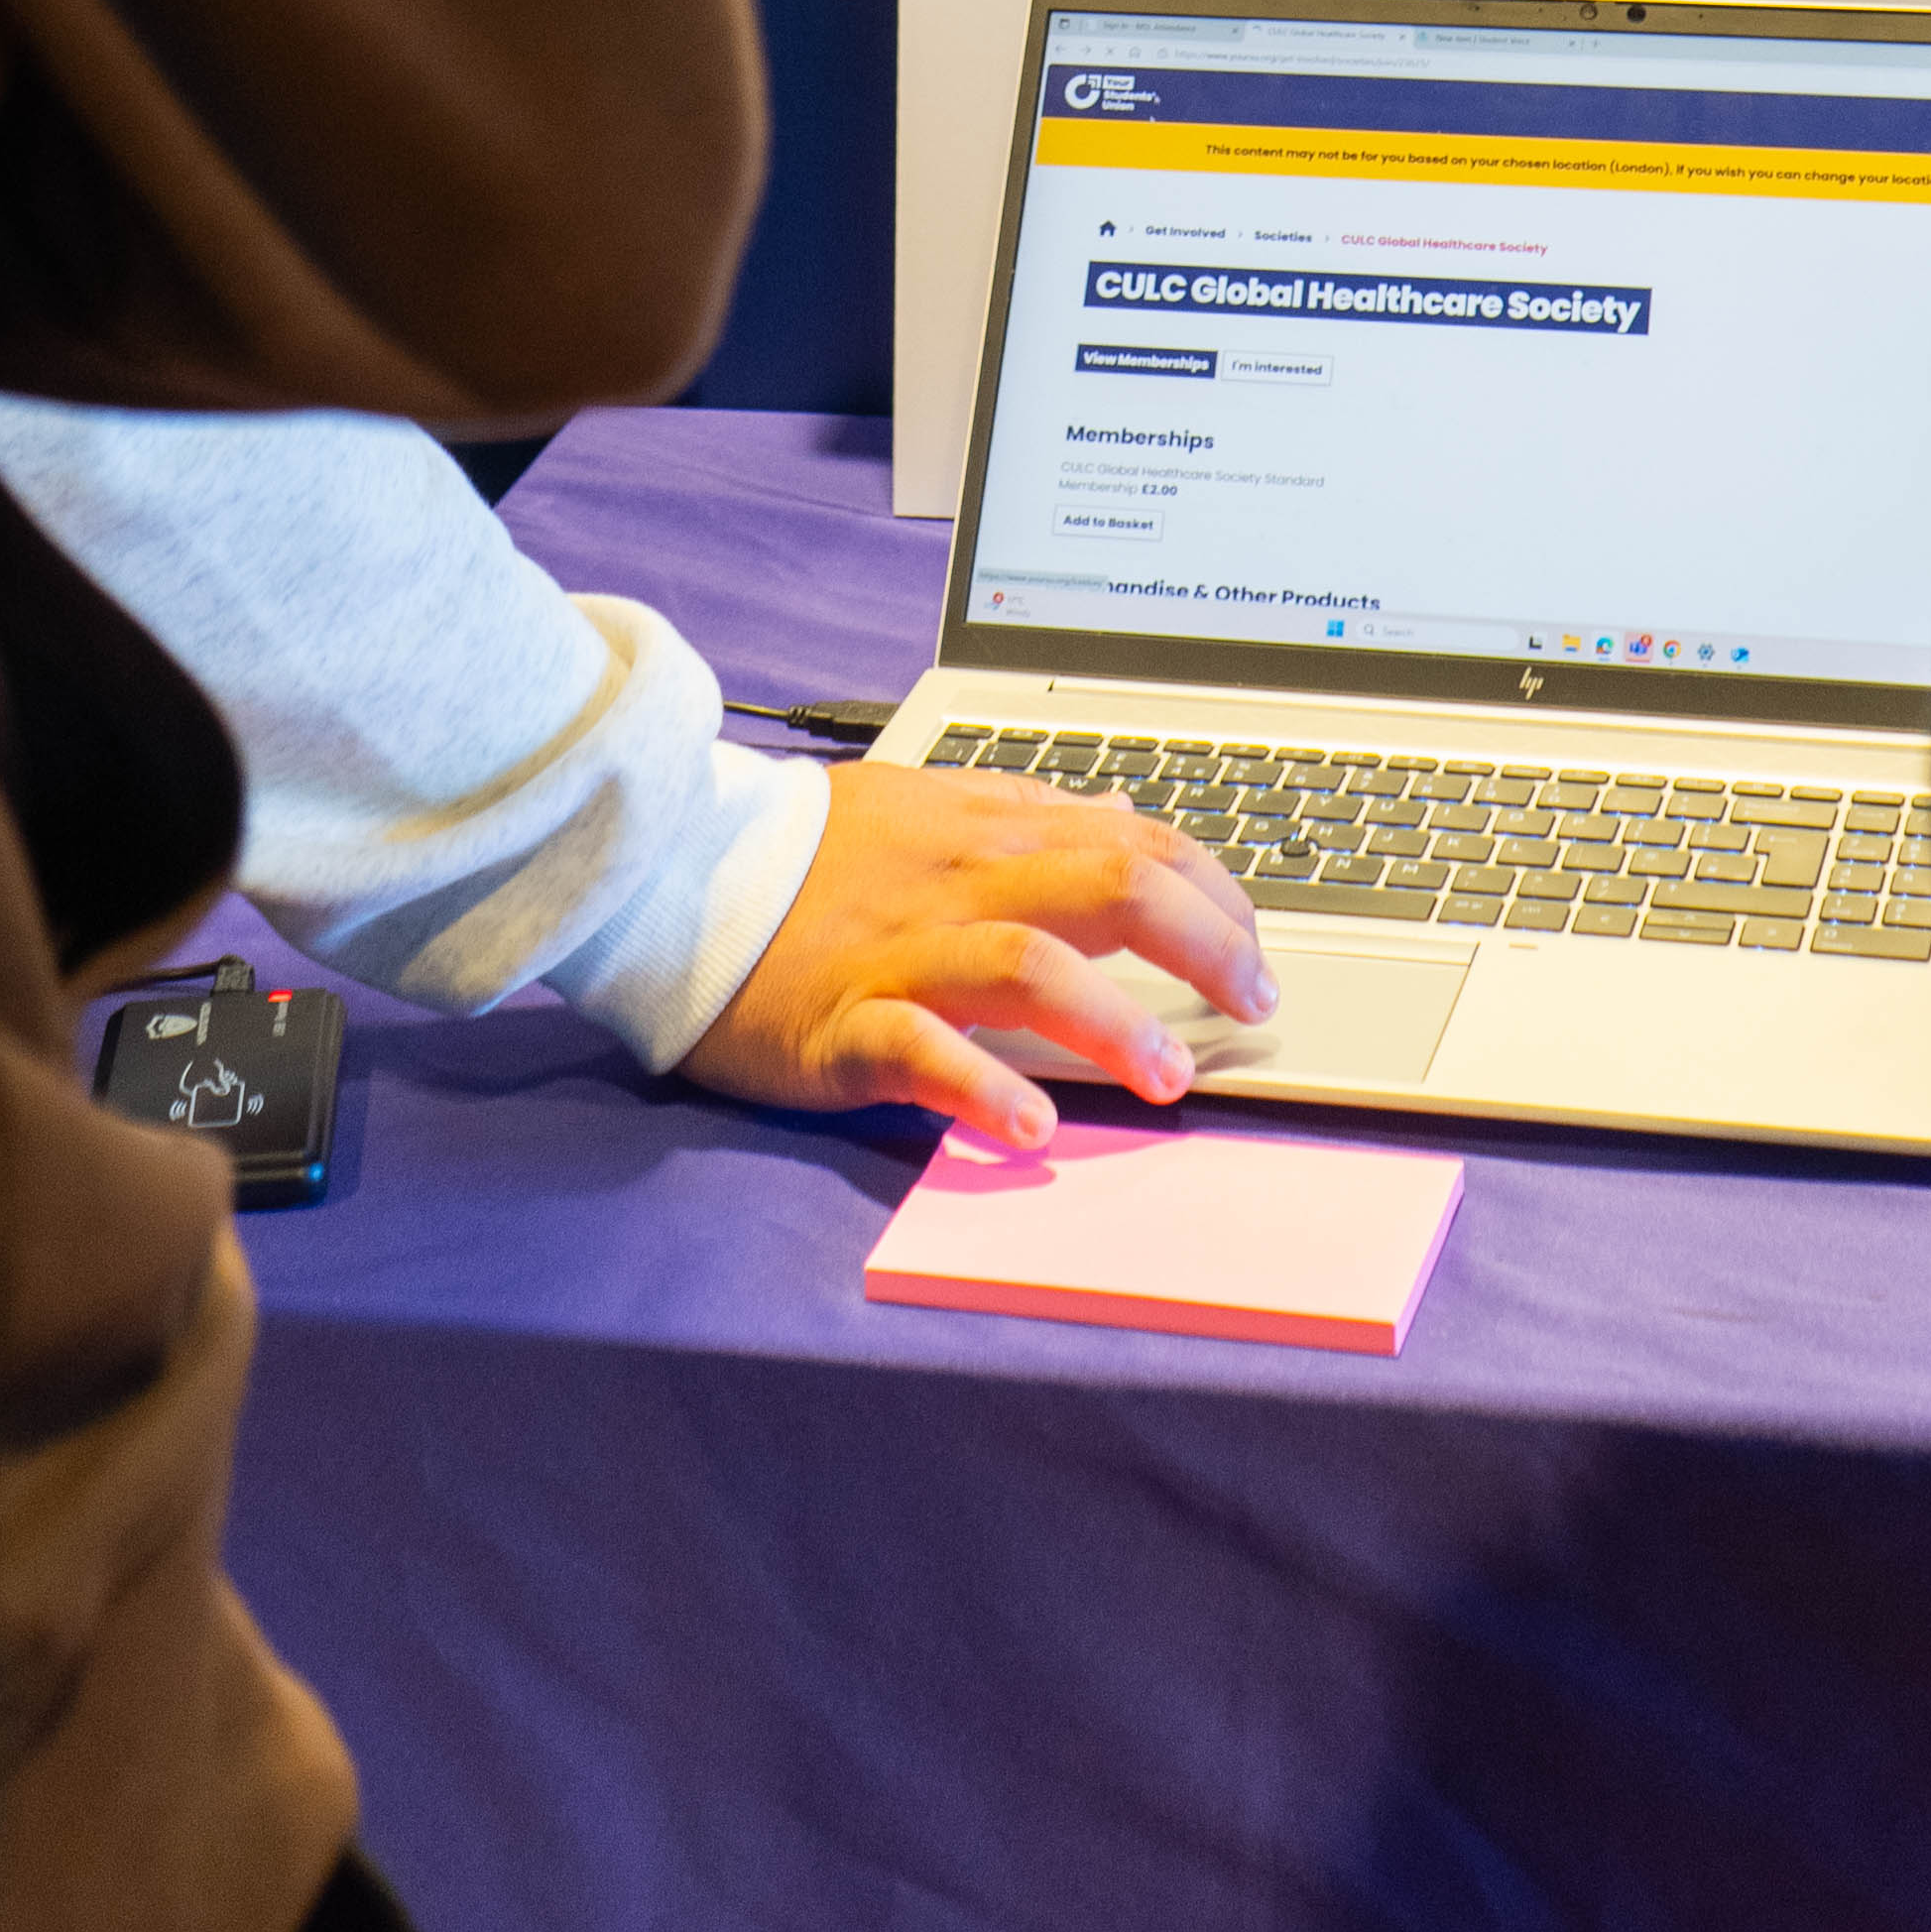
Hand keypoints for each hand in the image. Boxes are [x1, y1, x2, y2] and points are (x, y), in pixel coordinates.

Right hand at [680, 762, 1278, 1152]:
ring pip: (1030, 962)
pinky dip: (982, 1087)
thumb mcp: (929, 802)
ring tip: (1168, 1080)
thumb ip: (1030, 814)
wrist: (671, 870)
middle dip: (1205, 945)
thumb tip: (1128, 814)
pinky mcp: (842, 1022)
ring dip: (1113, 1023)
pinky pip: (919, 1050)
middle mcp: (962, 881)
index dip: (1216, 891)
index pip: (1135, 840)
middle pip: (1111, 886)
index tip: (1257, 946)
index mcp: (989, 828)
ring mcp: (902, 951)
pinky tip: (1032, 1129)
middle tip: (1258, 1005)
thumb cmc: (809, 853)